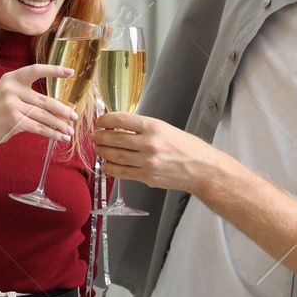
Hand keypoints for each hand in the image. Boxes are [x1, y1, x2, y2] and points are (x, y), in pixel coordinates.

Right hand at [0, 63, 78, 155]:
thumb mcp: (7, 96)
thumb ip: (27, 95)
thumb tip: (57, 106)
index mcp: (11, 78)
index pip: (36, 70)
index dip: (54, 70)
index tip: (71, 72)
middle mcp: (11, 88)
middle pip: (44, 99)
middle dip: (62, 110)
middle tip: (75, 116)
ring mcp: (11, 104)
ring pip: (44, 115)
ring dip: (59, 125)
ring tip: (70, 131)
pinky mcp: (13, 120)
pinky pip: (38, 127)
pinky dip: (52, 133)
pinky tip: (60, 137)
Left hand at [94, 112, 227, 192]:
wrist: (202, 169)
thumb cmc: (187, 148)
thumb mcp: (166, 129)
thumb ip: (143, 128)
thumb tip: (120, 126)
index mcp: (154, 127)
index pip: (121, 120)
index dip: (105, 120)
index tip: (100, 122)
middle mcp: (149, 143)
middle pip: (114, 138)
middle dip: (100, 137)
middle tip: (93, 136)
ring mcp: (147, 162)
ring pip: (115, 156)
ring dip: (103, 152)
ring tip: (99, 149)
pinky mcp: (147, 177)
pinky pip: (121, 172)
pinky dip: (110, 168)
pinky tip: (106, 165)